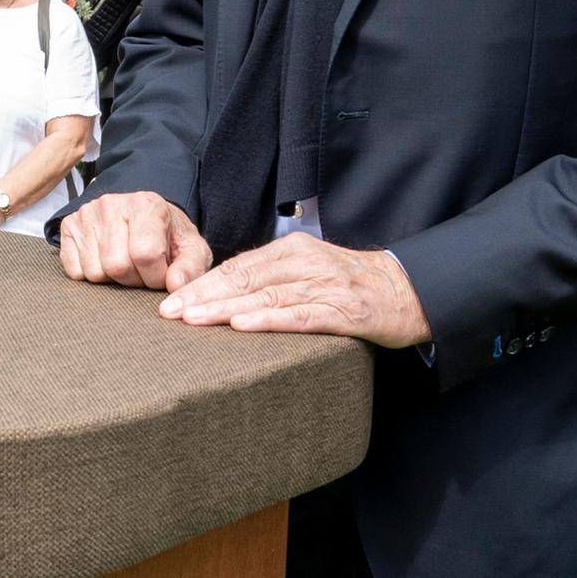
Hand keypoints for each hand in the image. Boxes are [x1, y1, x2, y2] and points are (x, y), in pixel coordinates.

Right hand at [59, 189, 210, 290]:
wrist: (142, 217)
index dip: (156, 276)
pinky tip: (104, 260)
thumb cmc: (168, 236)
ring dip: (112, 279)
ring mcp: (87, 214)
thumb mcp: (191, 249)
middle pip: (117, 266)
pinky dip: (90, 275)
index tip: (162, 273)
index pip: (145, 254)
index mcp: (147, 205)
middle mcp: (112, 204)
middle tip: (142, 270)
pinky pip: (74, 271)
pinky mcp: (69, 226)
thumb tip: (175, 285)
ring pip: (95, 271)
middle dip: (133, 279)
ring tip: (125, 263)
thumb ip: (190, 268)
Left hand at [159, 232, 432, 347]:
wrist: (408, 291)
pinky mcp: (344, 311)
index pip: (237, 267)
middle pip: (244, 279)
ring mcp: (324, 286)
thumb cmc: (350, 283)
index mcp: (292, 251)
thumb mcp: (308, 270)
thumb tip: (223, 293)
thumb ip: (272, 277)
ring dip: (225, 309)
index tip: (169, 301)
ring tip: (193, 320)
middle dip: (202, 297)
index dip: (201, 284)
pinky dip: (269, 320)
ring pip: (266, 296)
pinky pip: (301, 316)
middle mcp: (305, 263)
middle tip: (168, 313)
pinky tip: (242, 327)